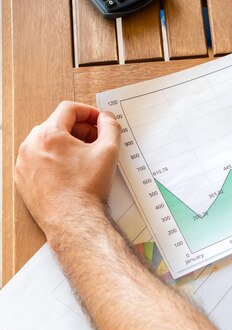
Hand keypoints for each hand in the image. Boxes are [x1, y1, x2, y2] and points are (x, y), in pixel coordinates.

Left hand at [15, 101, 120, 236]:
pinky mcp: (22, 179)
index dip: (88, 112)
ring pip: (46, 143)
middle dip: (79, 130)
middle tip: (96, 141)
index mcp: (49, 134)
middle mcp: (31, 145)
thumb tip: (107, 119)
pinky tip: (71, 172)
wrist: (74, 221)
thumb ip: (110, 127)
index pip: (68, 109)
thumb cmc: (87, 189)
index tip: (99, 121)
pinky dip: (54, 160)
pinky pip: (38, 160)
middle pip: (57, 125)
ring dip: (66, 145)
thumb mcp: (108, 152)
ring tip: (84, 159)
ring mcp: (24, 163)